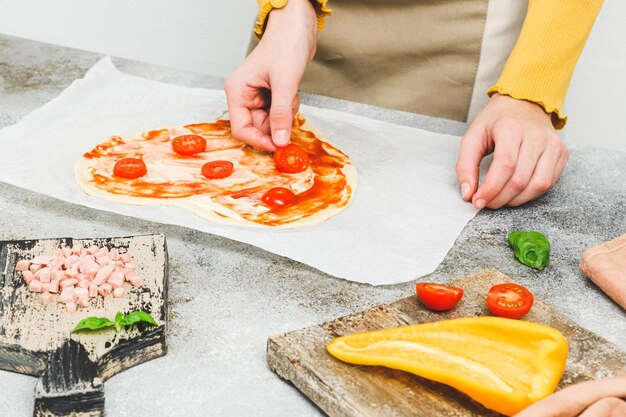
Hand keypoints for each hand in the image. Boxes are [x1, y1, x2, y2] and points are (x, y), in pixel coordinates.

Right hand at [224, 0, 316, 150]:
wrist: (298, 27)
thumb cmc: (286, 45)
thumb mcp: (284, 83)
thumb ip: (281, 114)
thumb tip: (279, 141)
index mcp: (237, 91)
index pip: (240, 128)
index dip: (258, 141)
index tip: (277, 147)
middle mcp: (244, 95)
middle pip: (257, 128)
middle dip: (277, 125)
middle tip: (290, 114)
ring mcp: (258, 96)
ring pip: (271, 122)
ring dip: (285, 116)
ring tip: (291, 95)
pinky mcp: (271, 94)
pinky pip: (280, 114)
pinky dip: (289, 109)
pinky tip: (292, 93)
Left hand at [456, 94, 568, 208]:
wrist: (523, 105)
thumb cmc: (496, 122)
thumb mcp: (472, 137)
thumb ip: (465, 165)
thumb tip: (467, 193)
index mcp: (512, 128)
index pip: (505, 166)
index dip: (491, 189)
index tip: (477, 201)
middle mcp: (537, 135)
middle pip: (520, 179)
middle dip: (500, 198)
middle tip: (487, 202)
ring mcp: (553, 144)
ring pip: (538, 185)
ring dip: (516, 200)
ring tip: (500, 199)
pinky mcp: (562, 153)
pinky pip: (549, 183)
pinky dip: (530, 194)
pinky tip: (516, 192)